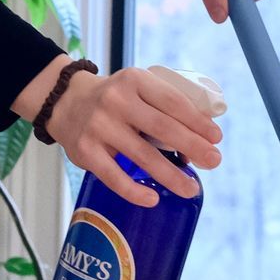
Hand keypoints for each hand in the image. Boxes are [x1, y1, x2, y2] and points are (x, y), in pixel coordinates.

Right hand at [40, 63, 221, 211]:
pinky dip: (134, 191)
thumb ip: (162, 107)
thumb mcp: (136, 88)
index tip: (216, 138)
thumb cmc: (113, 99)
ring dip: (170, 175)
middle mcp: (116, 101)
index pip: (173, 101)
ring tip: (190, 188)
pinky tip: (152, 199)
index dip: (197, 122)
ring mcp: (99, 126)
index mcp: (134, 80)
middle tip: (214, 161)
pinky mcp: (85, 151)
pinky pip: (114, 176)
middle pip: (162, 128)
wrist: (64, 101)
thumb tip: (198, 143)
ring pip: (142, 156)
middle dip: (193, 146)